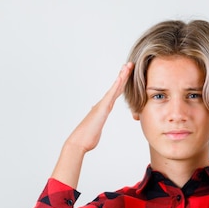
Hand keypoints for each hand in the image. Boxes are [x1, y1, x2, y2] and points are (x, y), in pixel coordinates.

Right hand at [51, 62, 133, 186]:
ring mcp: (102, 105)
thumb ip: (97, 119)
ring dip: (122, 76)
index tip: (126, 74)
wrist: (79, 142)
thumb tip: (95, 115)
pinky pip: (111, 95)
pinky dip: (116, 85)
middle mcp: (103, 104)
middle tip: (129, 65)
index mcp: (103, 108)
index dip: (121, 83)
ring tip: (128, 66)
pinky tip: (121, 77)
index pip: (115, 93)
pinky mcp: (102, 109)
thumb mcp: (96, 126)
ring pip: (114, 88)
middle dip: (123, 75)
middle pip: (116, 87)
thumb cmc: (87, 137)